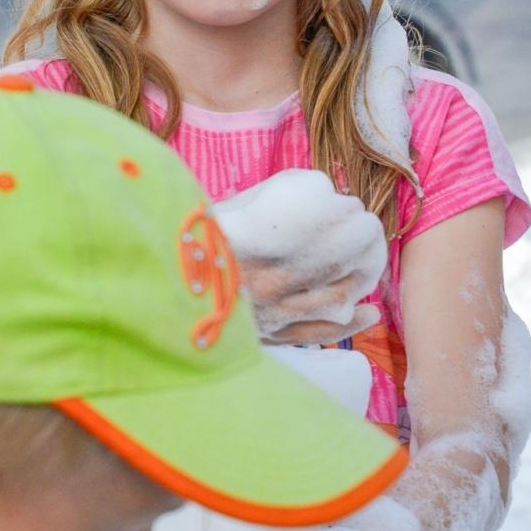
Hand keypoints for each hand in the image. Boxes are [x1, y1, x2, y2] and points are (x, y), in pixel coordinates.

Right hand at [215, 170, 387, 342]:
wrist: (162, 284)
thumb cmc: (198, 237)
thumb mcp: (235, 204)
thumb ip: (276, 197)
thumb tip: (322, 195)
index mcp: (253, 238)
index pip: (321, 222)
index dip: (343, 212)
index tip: (346, 204)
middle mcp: (265, 281)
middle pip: (336, 258)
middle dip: (360, 238)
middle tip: (363, 226)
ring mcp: (269, 313)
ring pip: (335, 296)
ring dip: (361, 275)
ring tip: (367, 259)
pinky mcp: (268, 335)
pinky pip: (316, 332)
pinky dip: (348, 324)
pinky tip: (368, 312)